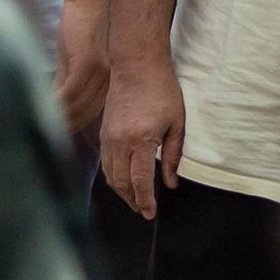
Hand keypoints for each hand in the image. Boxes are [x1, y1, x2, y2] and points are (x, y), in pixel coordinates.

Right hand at [52, 0, 109, 135]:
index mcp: (109, 79)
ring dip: (58, 118)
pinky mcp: (87, 62)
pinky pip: (69, 92)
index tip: (58, 135)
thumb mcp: (75, 58)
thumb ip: (67, 79)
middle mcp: (109, 78)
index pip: (92, 112)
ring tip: (39, 126)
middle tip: (44, 136)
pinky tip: (42, 108)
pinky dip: (55, 103)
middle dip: (65, 126)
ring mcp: (100, 71)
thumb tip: (55, 103)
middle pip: (85, 114)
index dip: (74, 125)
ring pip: (77, 106)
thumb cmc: (82, 25)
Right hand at [98, 58, 185, 219]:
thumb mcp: (177, 122)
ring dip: (121, 191)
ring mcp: (108, 139)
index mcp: (141, 140)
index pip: (140, 181)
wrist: (136, 65)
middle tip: (143, 210)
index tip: (150, 213)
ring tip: (135, 199)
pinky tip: (123, 181)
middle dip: (132, 200)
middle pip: (121, 183)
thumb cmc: (162, 90)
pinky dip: (113, 177)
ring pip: (110, 176)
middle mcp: (120, 143)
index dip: (145, 200)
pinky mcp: (102, 134)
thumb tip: (171, 183)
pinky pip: (105, 163)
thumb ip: (173, 155)